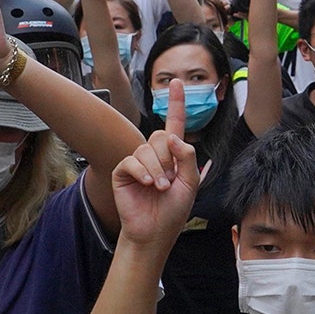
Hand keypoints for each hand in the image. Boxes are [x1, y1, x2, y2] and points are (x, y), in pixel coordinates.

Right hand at [112, 82, 198, 248]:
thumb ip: (187, 157)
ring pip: (148, 149)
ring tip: (160, 188)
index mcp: (173, 155)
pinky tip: (148, 185)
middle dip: (169, 158)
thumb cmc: (174, 209)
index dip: (176, 103)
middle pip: (162, 136)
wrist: (155, 231)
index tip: (176, 82)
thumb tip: (173, 137)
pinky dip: (143, 172)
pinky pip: (132, 161)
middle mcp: (155, 155)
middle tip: (169, 181)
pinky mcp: (123, 172)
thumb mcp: (191, 183)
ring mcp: (138, 162)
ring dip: (159, 170)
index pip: (175, 124)